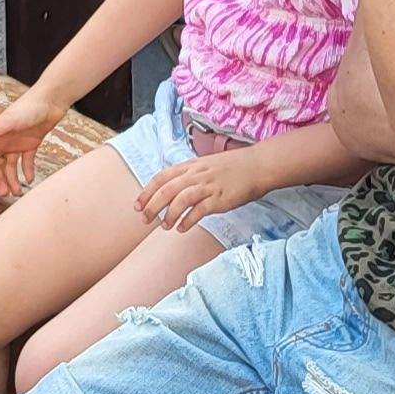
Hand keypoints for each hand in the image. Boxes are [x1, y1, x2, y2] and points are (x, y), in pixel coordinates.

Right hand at [0, 88, 68, 198]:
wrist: (51, 100)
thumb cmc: (28, 106)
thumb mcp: (8, 120)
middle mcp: (3, 141)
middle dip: (0, 181)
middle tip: (6, 193)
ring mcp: (17, 143)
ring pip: (10, 166)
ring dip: (12, 180)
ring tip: (17, 192)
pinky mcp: (31, 143)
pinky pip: (26, 161)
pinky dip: (27, 171)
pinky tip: (30, 179)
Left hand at [135, 147, 272, 230]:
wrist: (257, 165)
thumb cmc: (232, 168)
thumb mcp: (205, 165)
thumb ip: (188, 176)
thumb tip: (171, 191)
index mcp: (191, 165)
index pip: (161, 177)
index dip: (147, 192)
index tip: (137, 206)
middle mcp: (196, 174)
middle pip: (167, 189)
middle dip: (152, 206)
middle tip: (145, 220)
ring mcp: (208, 186)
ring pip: (181, 199)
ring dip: (169, 214)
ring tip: (165, 226)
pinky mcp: (220, 198)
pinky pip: (199, 210)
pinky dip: (188, 220)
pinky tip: (182, 228)